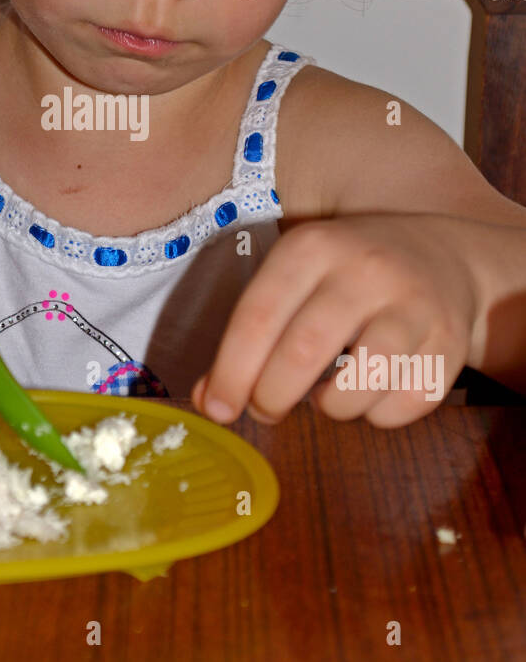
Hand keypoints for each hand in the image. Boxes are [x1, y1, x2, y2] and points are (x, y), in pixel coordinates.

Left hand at [190, 213, 479, 427]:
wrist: (443, 256)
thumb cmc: (347, 276)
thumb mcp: (295, 280)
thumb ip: (250, 335)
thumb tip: (211, 402)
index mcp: (314, 247)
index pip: (258, 315)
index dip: (231, 371)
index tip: (218, 409)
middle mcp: (365, 269)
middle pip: (303, 351)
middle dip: (272, 397)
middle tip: (266, 410)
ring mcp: (414, 304)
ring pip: (357, 386)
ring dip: (330, 407)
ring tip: (325, 394)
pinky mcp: (449, 342)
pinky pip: (403, 405)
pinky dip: (378, 414)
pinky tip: (372, 391)